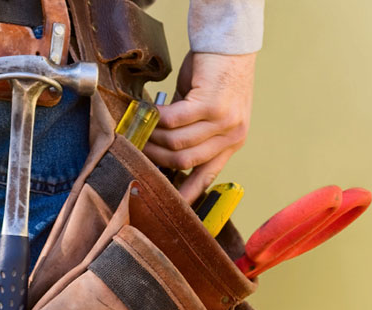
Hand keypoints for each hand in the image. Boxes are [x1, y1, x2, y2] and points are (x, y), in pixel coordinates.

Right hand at [144, 51, 255, 203]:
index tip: (170, 203)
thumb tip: (162, 149)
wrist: (229, 44)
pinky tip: (147, 112)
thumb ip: (192, 131)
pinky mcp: (212, 105)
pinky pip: (175, 121)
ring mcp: (225, 122)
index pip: (209, 175)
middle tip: (138, 147)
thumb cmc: (217, 74)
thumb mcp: (209, 110)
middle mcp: (233, 135)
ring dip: (153, 138)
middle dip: (157, 158)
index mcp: (233, 141)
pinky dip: (156, 119)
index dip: (188, 192)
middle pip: (186, 161)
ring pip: (178, 143)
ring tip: (140, 129)